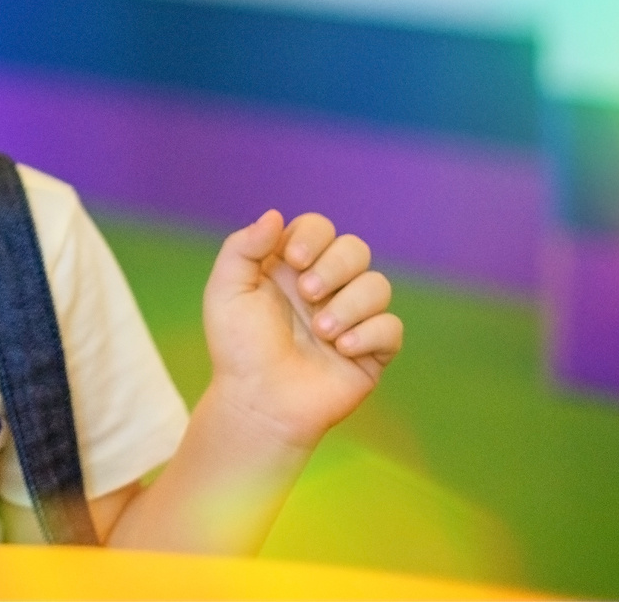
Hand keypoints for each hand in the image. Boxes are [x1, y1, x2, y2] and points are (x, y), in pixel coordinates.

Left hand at [201, 210, 402, 448]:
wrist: (257, 403)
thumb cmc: (237, 348)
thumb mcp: (226, 290)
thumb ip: (243, 247)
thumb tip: (274, 215)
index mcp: (292, 268)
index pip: (319, 228)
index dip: (314, 236)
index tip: (293, 260)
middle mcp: (326, 287)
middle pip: (355, 249)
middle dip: (335, 266)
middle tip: (308, 295)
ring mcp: (351, 318)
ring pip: (378, 285)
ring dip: (351, 304)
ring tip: (321, 331)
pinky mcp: (370, 352)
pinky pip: (392, 327)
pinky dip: (369, 334)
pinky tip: (341, 350)